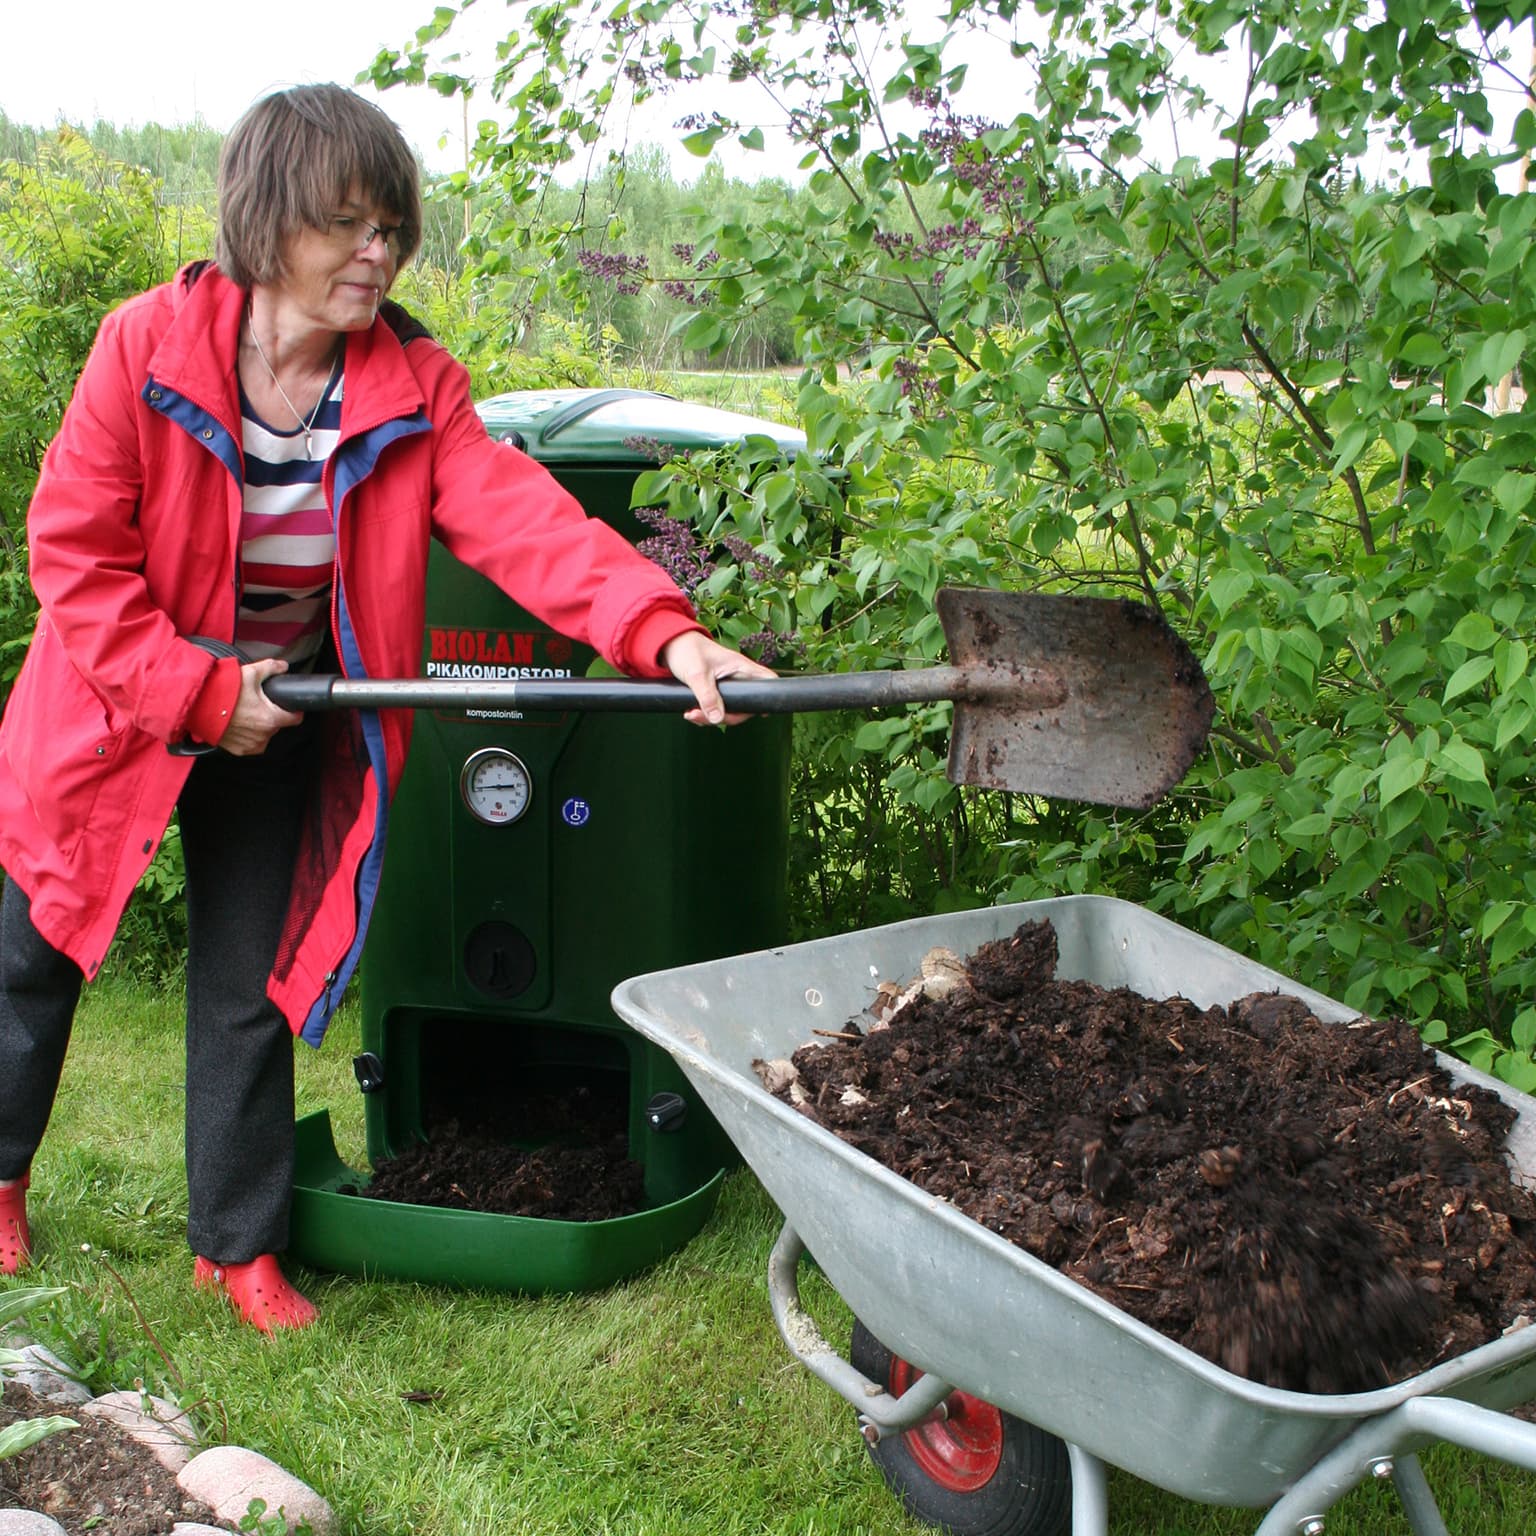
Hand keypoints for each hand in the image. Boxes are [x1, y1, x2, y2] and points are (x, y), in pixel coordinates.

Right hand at [219, 658, 303, 755]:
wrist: (197, 707)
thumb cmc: (223, 692)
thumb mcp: (250, 673)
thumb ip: (271, 668)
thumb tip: (282, 666)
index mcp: (271, 719)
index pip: (295, 718)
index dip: (293, 710)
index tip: (287, 705)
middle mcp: (263, 735)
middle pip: (277, 724)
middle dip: (270, 714)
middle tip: (256, 703)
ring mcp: (251, 744)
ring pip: (264, 734)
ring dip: (259, 725)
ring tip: (244, 712)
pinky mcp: (238, 750)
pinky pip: (251, 743)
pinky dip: (247, 735)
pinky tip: (238, 723)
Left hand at [659, 631, 775, 726]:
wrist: (670, 645)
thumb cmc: (687, 651)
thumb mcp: (696, 674)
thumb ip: (707, 697)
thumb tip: (717, 719)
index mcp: (741, 667)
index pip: (767, 680)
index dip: (769, 697)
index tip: (761, 713)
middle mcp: (738, 677)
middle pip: (746, 705)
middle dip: (725, 717)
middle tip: (701, 716)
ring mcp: (728, 685)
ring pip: (730, 710)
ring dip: (710, 718)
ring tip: (691, 714)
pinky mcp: (716, 692)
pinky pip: (717, 709)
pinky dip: (705, 714)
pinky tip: (691, 712)